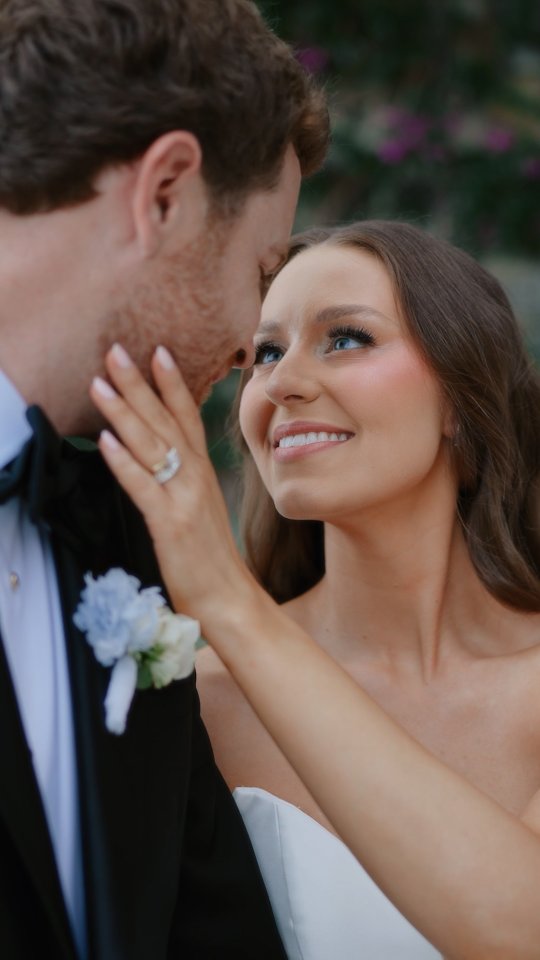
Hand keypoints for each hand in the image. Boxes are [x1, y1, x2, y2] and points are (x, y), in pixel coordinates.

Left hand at [90, 343, 254, 629]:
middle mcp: (196, 477)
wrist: (229, 598)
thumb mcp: (199, 508)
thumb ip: (182, 479)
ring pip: (151, 445)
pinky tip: (105, 440)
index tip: (158, 351)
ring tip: (100, 383)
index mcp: (202, 472)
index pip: (187, 417)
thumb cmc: (211, 558)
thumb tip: (157, 458)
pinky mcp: (170, 524)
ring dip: (123, 411)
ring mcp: (184, 498)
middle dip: (139, 384)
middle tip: (116, 351)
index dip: (172, 383)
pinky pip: (143, 486)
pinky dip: (123, 462)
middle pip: (165, 421)